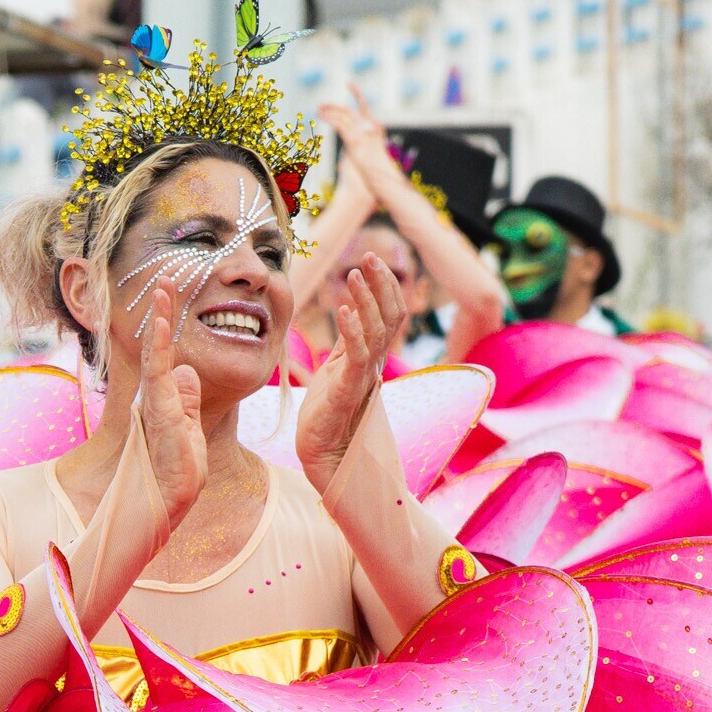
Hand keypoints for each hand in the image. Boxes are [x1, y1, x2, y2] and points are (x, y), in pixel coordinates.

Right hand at [137, 279, 206, 527]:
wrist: (172, 498)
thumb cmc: (181, 469)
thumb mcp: (192, 426)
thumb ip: (188, 399)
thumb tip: (186, 370)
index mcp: (166, 397)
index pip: (167, 352)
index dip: (168, 323)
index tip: (171, 295)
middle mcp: (157, 394)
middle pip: (158, 344)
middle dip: (162, 310)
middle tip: (167, 277)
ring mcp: (156, 401)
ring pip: (156, 351)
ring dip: (160, 317)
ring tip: (164, 285)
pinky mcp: (160, 410)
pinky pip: (158, 371)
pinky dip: (159, 345)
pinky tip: (161, 321)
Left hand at [297, 253, 406, 491]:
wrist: (322, 457)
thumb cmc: (325, 416)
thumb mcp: (336, 370)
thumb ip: (347, 345)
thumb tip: (351, 314)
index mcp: (370, 358)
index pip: (387, 315)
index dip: (383, 286)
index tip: (370, 259)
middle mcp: (373, 365)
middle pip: (389, 316)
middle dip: (381, 283)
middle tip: (370, 254)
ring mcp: (364, 378)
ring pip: (376, 331)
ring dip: (367, 298)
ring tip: (354, 273)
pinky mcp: (349, 392)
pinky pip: (357, 356)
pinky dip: (353, 330)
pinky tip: (345, 309)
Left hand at [317, 84, 392, 177]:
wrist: (378, 178)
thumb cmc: (374, 172)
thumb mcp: (368, 158)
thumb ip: (360, 150)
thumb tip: (354, 151)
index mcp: (374, 128)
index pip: (364, 107)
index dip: (357, 95)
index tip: (350, 84)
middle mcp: (368, 127)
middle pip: (349, 110)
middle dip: (334, 106)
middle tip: (321, 104)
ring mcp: (362, 132)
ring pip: (342, 115)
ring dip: (328, 111)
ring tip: (317, 109)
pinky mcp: (354, 139)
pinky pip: (339, 124)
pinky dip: (329, 118)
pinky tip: (320, 115)